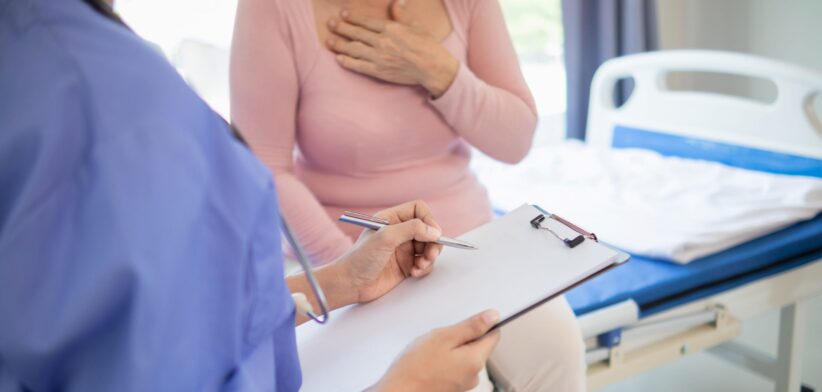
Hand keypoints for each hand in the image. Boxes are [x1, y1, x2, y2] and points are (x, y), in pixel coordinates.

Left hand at [326, 1, 458, 97]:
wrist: (433, 68)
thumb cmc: (428, 46)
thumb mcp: (416, 26)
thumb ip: (402, 15)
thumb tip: (397, 2)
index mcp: (390, 29)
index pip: (366, 21)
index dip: (353, 17)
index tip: (343, 14)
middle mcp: (382, 42)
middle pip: (356, 34)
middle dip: (341, 28)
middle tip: (330, 24)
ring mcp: (379, 58)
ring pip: (354, 49)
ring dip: (340, 44)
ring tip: (329, 41)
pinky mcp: (379, 72)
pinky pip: (359, 66)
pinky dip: (348, 62)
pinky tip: (339, 59)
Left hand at [336, 200, 443, 303]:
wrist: (350, 284)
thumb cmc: (360, 258)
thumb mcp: (386, 238)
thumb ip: (412, 229)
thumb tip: (434, 231)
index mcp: (392, 219)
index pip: (419, 210)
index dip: (429, 220)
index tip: (433, 234)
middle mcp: (399, 232)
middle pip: (428, 230)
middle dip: (432, 242)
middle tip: (430, 255)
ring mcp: (404, 249)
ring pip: (429, 247)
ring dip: (430, 257)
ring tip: (420, 266)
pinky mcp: (406, 265)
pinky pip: (425, 263)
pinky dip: (424, 268)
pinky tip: (414, 273)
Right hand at [374, 310, 501, 391]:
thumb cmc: (416, 367)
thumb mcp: (444, 337)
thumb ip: (471, 326)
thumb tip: (492, 317)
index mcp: (476, 360)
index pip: (493, 335)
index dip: (482, 324)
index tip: (466, 322)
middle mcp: (474, 375)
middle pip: (478, 346)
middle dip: (462, 337)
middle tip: (441, 337)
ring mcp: (463, 384)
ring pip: (464, 357)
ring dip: (452, 350)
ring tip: (431, 351)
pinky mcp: (452, 388)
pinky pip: (454, 368)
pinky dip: (445, 362)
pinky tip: (429, 362)